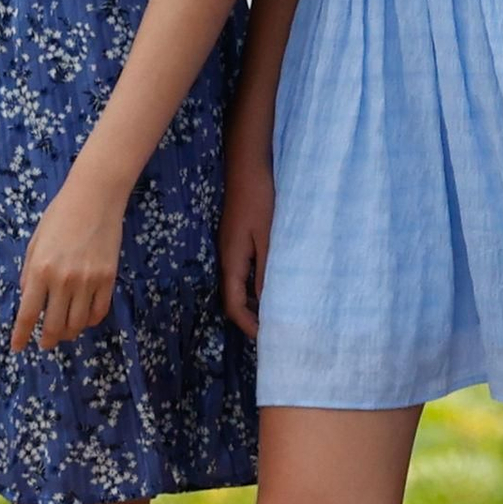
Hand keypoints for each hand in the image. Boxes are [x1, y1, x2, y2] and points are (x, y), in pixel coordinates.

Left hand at [12, 170, 123, 351]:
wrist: (95, 197)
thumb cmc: (60, 215)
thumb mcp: (35, 242)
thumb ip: (30, 273)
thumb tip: (28, 298)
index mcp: (40, 270)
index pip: (27, 314)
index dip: (21, 336)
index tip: (17, 348)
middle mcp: (63, 280)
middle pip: (54, 326)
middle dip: (47, 340)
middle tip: (45, 343)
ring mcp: (88, 281)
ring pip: (77, 324)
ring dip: (68, 333)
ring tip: (64, 332)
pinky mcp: (108, 279)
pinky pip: (99, 312)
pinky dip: (90, 321)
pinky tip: (84, 319)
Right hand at [219, 143, 274, 338]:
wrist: (248, 165)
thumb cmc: (260, 198)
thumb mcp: (269, 237)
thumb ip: (267, 270)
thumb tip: (267, 303)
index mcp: (232, 260)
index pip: (234, 304)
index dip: (248, 325)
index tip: (268, 338)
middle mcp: (227, 258)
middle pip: (233, 298)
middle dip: (250, 318)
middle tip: (274, 330)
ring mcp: (231, 248)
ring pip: (238, 285)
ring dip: (253, 302)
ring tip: (275, 313)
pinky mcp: (238, 239)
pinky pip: (244, 271)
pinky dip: (256, 284)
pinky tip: (273, 284)